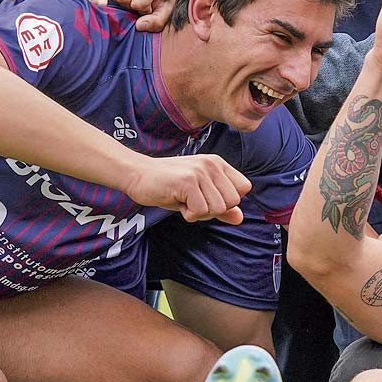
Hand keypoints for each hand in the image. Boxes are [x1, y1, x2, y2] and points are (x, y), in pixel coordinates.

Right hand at [124, 152, 252, 223]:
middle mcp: (212, 164)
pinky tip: (176, 200)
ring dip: (199, 212)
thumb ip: (221, 206)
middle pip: (232, 202)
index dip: (227, 200)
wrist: (137, 175)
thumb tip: (240, 218)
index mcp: (218, 164)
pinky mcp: (187, 181)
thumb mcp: (198, 196)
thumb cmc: (168, 186)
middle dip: (213, 210)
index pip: (244, 188)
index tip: (206, 197)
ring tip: (183, 199)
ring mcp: (200, 171)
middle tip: (192, 200)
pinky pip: (201, 211)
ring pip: (218, 208)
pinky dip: (188, 214)